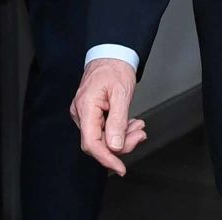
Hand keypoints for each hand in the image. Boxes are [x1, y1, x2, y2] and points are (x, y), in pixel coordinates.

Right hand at [71, 58, 145, 174]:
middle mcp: (81, 113)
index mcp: (86, 107)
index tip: (121, 168)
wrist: (112, 53)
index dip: (107, 158)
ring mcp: (85, 113)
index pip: (92, 143)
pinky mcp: (91, 113)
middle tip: (140, 135)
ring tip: (139, 127)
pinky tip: (131, 125)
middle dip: (121, 143)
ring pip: (103, 136)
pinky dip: (119, 129)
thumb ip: (118, 121)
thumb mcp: (121, 93)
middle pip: (99, 142)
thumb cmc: (115, 68)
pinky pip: (104, 128)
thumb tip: (115, 147)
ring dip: (123, 136)